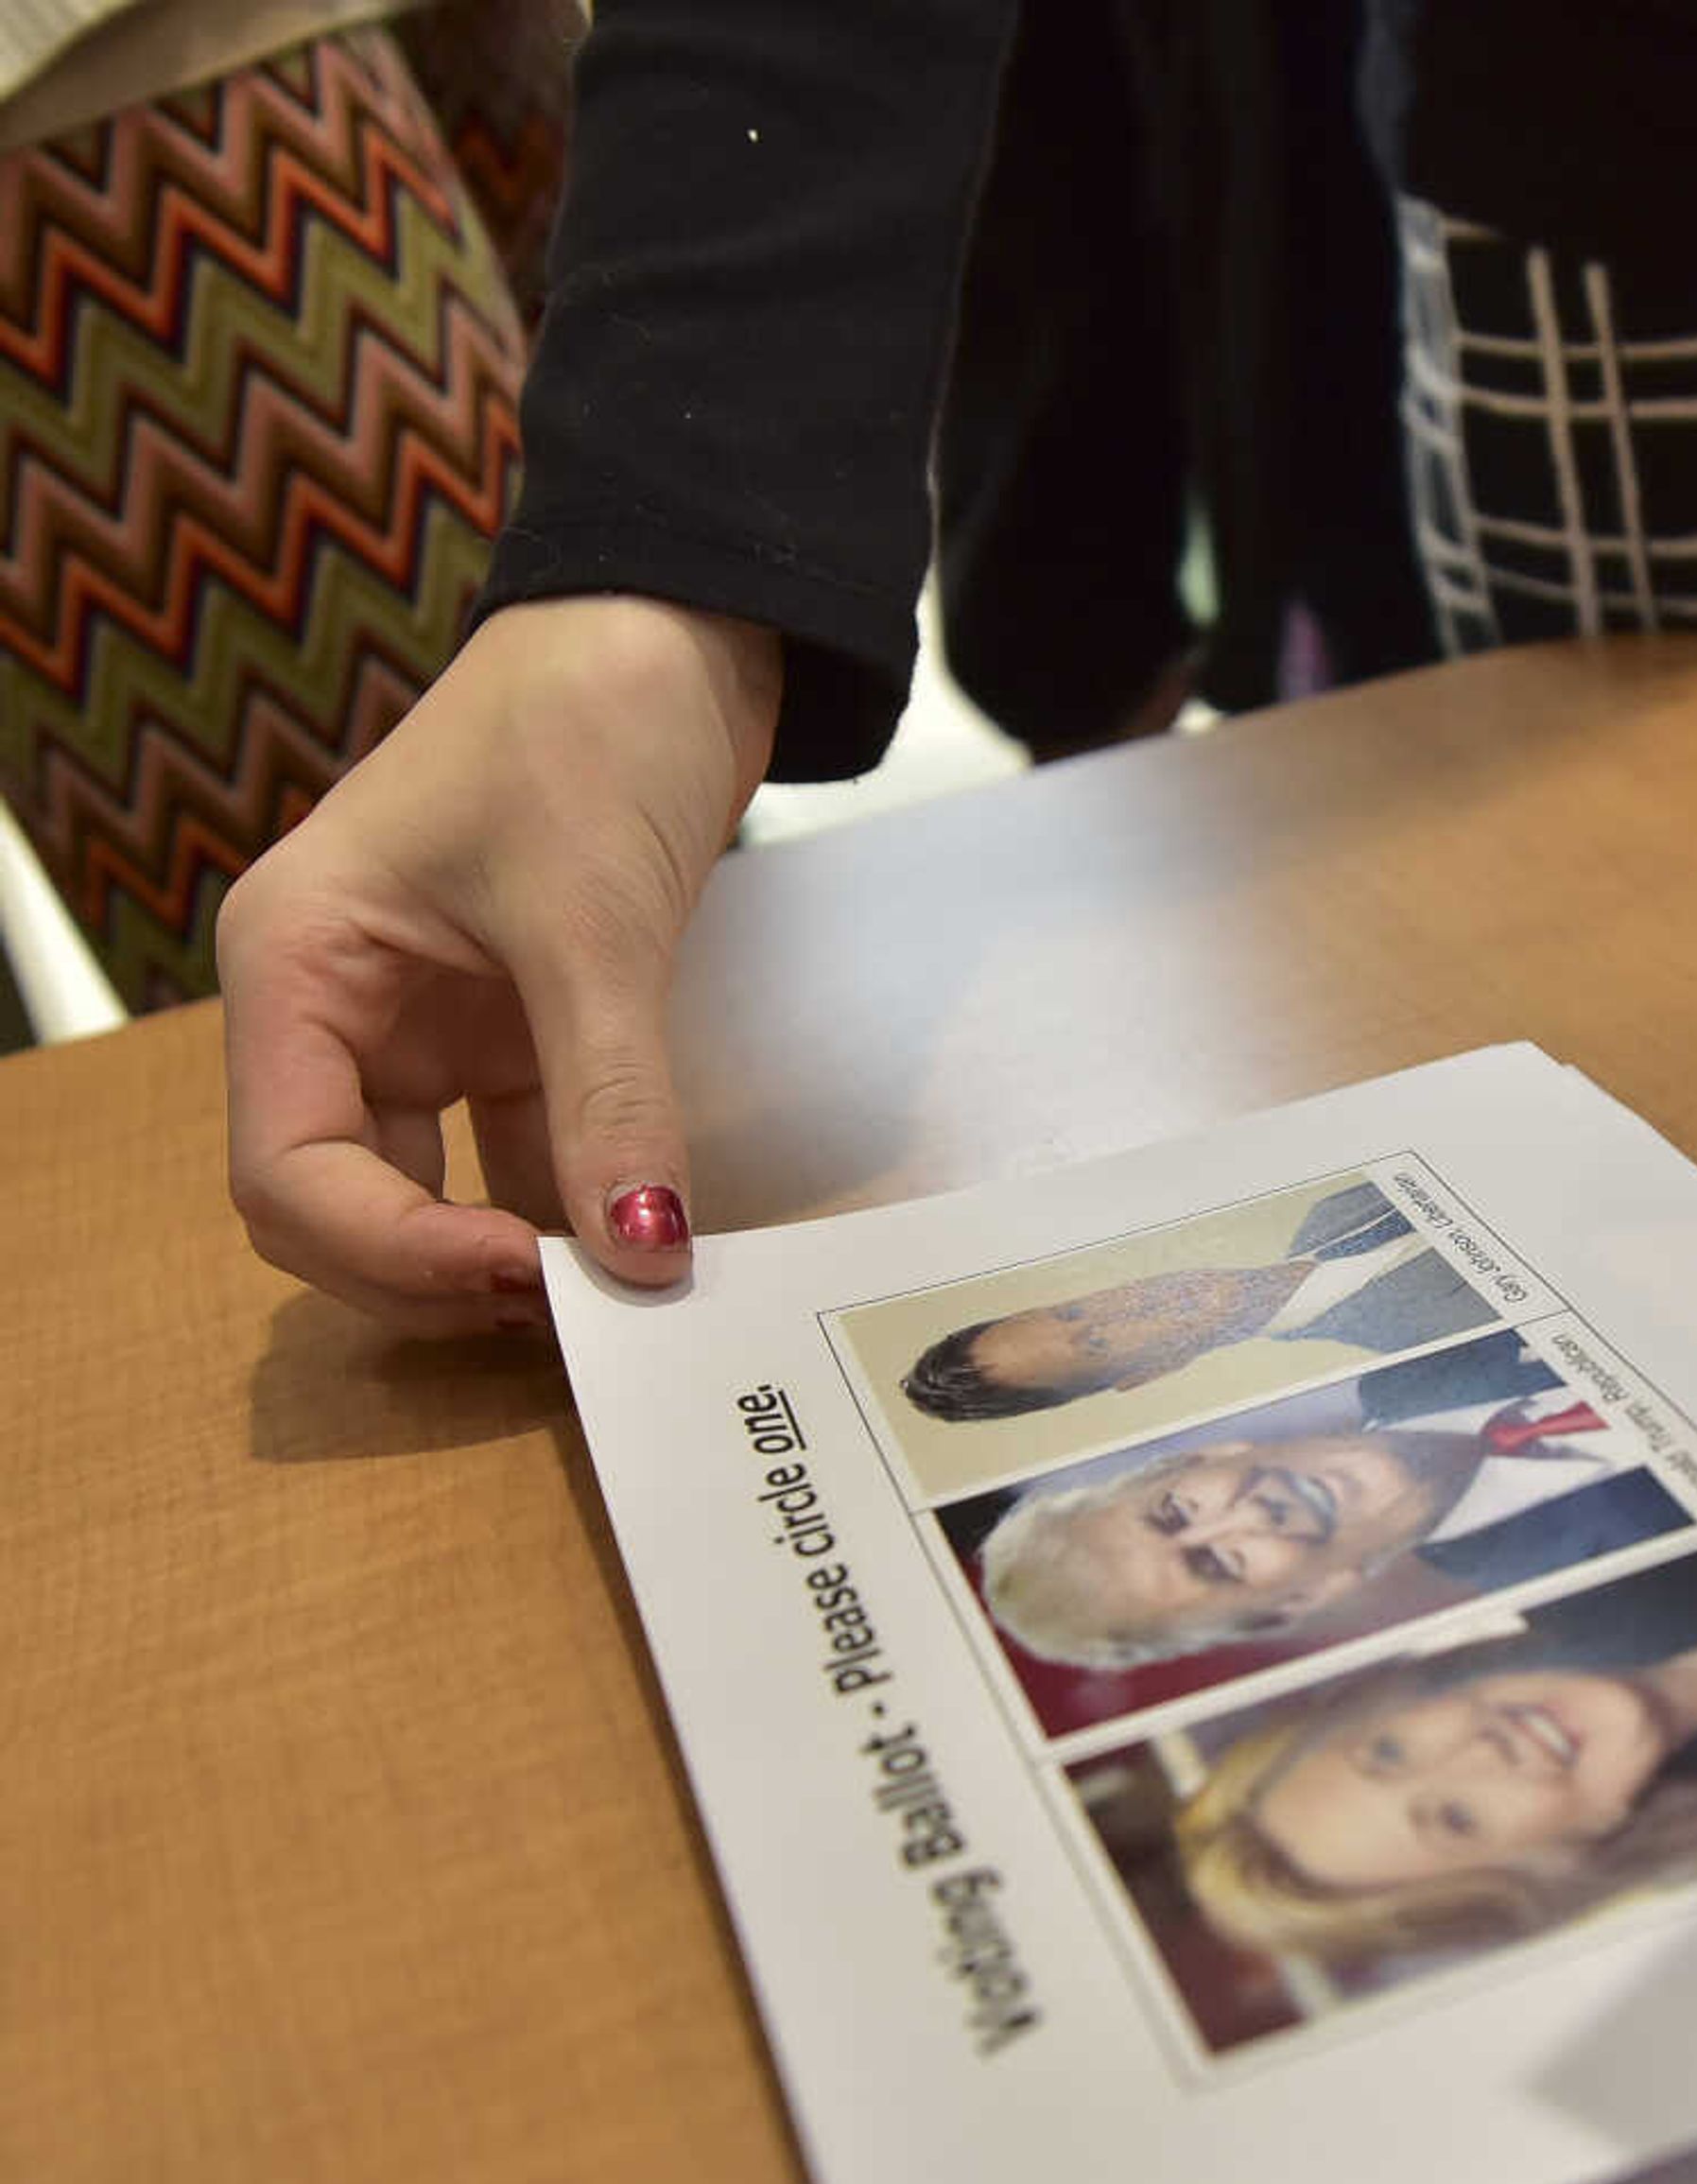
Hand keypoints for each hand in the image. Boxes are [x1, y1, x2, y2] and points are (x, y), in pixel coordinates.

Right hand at [219, 596, 779, 1329]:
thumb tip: (637, 1253)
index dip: (394, 1253)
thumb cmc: (586, 722)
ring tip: (626, 1291)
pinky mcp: (518, 1031)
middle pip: (342, 1208)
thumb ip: (610, 1099)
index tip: (531, 1279)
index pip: (287, 1173)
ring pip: (439, 1197)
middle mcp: (339, 1007)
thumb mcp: (593, 924)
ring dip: (519, 1256)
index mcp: (294, 964)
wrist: (677, 627)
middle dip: (444, 1275)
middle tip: (583, 1311)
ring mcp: (427, 1026)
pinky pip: (527, 1157)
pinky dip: (577, 1205)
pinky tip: (648, 1238)